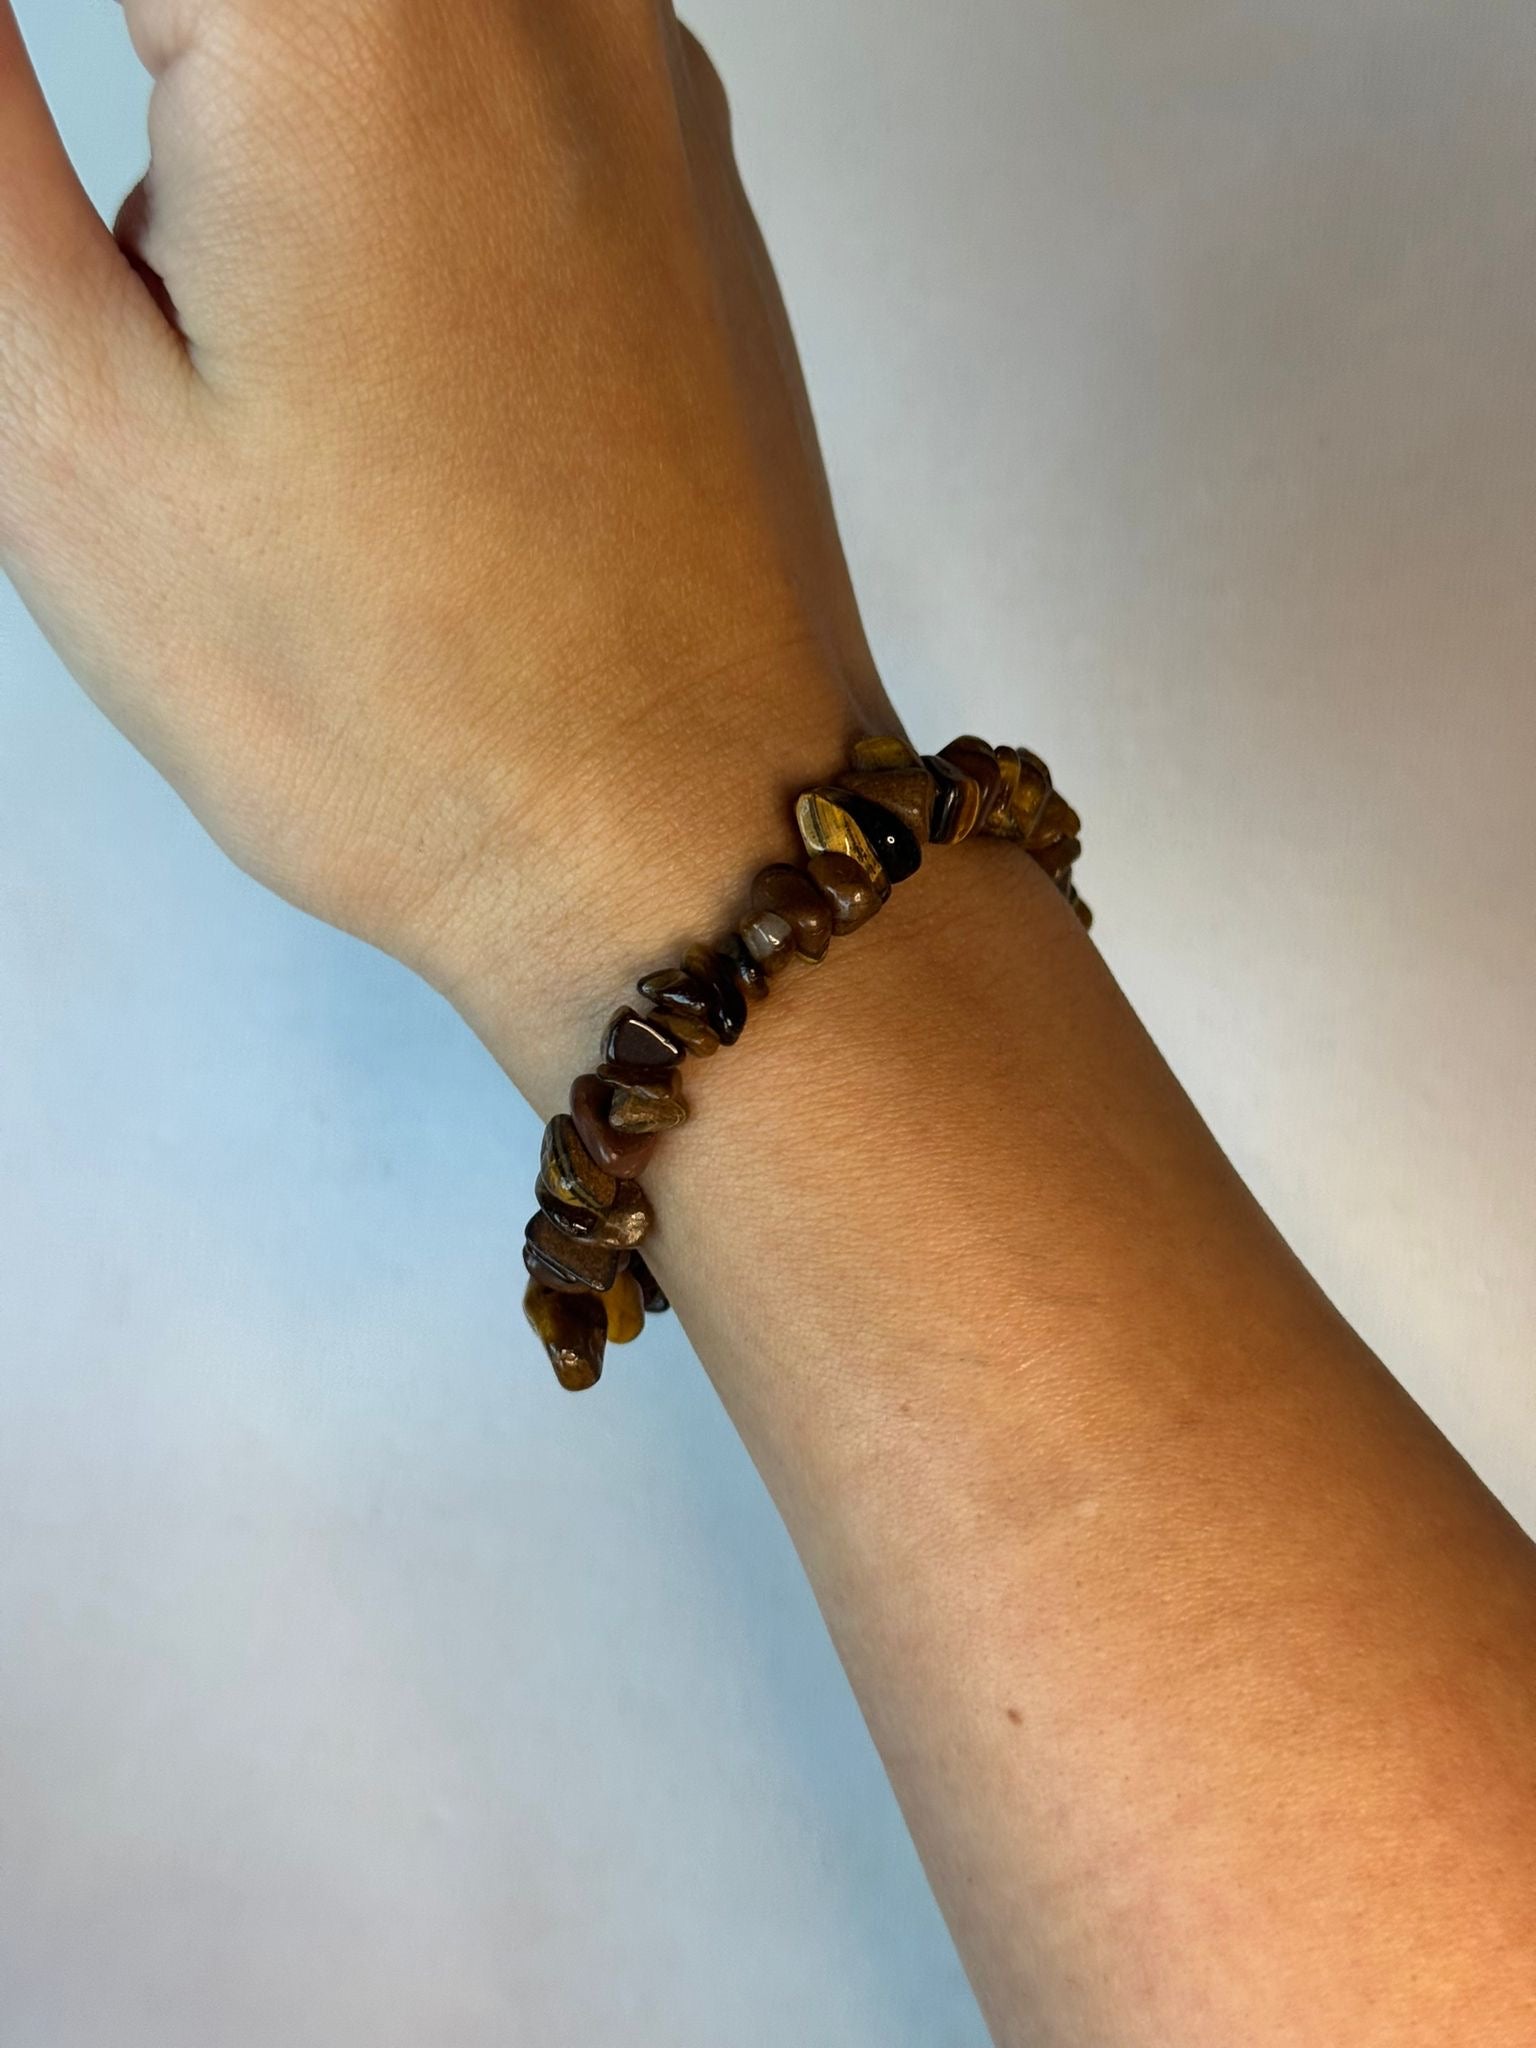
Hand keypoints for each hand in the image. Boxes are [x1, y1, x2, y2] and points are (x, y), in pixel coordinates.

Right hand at [0, 0, 887, 1057]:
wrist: (680, 839)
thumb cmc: (407, 705)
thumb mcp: (71, 424)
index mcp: (355, 19)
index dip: (52, 87)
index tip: (94, 249)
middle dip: (164, 72)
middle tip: (163, 302)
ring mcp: (641, 72)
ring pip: (362, 17)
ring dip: (242, 90)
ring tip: (231, 310)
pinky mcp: (681, 170)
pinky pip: (474, 46)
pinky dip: (366, 122)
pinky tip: (356, 316)